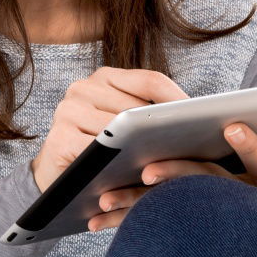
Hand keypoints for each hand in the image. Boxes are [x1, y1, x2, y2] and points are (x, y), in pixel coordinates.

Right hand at [31, 67, 190, 193]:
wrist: (54, 179)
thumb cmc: (98, 151)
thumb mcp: (121, 126)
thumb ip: (144, 116)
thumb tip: (193, 118)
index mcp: (104, 77)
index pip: (150, 81)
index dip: (178, 100)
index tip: (202, 119)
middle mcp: (83, 88)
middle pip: (136, 108)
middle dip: (163, 129)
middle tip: (191, 148)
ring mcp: (67, 111)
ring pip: (119, 131)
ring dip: (143, 150)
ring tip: (167, 165)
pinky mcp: (59, 139)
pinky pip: (99, 153)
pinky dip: (118, 166)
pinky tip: (136, 178)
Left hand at [87, 105, 256, 231]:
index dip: (252, 149)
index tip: (232, 126)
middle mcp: (245, 205)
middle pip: (210, 190)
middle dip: (178, 179)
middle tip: (147, 171)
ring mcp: (217, 218)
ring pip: (173, 211)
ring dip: (139, 207)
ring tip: (108, 195)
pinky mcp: (191, 225)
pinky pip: (154, 223)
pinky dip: (126, 218)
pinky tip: (97, 214)